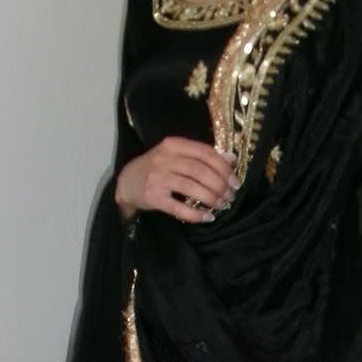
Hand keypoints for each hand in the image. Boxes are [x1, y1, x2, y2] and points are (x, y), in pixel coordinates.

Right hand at [116, 136, 238, 224]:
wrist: (126, 182)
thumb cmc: (156, 167)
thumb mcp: (176, 155)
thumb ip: (201, 156)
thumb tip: (231, 159)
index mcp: (173, 144)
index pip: (204, 153)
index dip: (223, 167)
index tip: (235, 181)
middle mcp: (164, 159)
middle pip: (199, 170)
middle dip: (219, 185)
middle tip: (230, 196)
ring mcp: (158, 178)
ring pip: (191, 187)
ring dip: (211, 198)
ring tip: (221, 205)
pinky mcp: (153, 197)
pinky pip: (179, 207)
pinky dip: (195, 214)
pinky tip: (207, 217)